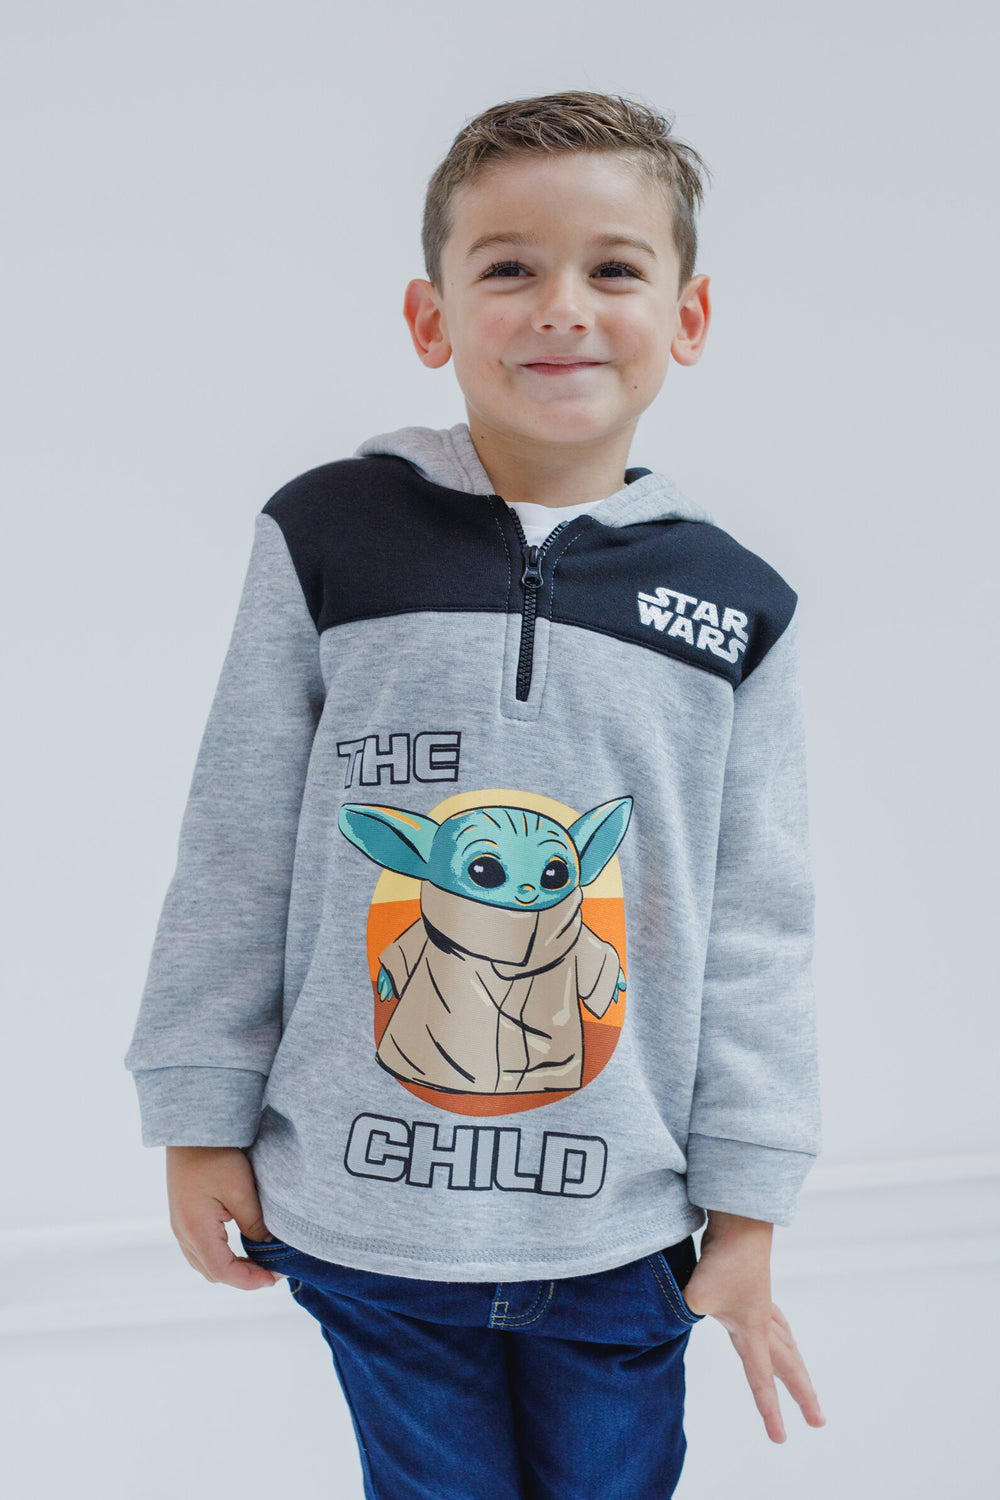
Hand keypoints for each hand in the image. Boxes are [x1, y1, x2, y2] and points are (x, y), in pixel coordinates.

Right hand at [166, 1145, 282, 1290]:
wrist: (192, 1131)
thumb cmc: (215, 1157)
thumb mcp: (241, 1190)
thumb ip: (255, 1224)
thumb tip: (268, 1247)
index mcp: (196, 1230)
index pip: (222, 1272)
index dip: (249, 1281)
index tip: (273, 1278)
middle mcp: (183, 1233)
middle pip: (212, 1272)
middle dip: (243, 1277)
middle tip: (272, 1270)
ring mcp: (180, 1226)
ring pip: (205, 1263)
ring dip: (231, 1267)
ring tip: (259, 1261)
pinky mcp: (183, 1217)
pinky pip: (200, 1249)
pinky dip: (221, 1255)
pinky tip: (240, 1246)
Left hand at [682, 1211, 824, 1442]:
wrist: (740, 1221)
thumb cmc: (722, 1260)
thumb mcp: (698, 1295)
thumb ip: (683, 1314)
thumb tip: (670, 1318)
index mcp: (753, 1332)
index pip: (761, 1379)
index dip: (770, 1411)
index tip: (781, 1439)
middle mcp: (762, 1320)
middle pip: (788, 1364)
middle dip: (802, 1394)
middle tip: (818, 1421)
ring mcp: (760, 1300)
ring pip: (785, 1338)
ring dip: (795, 1362)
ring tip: (800, 1375)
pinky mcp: (753, 1283)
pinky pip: (775, 1317)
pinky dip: (781, 1331)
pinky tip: (774, 1325)